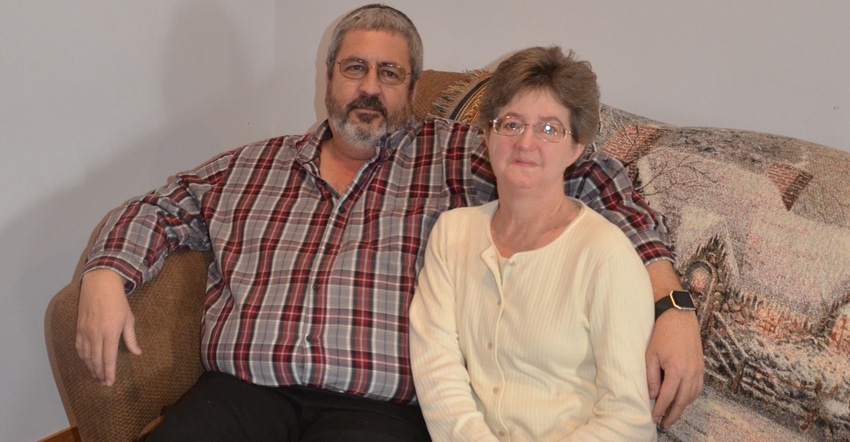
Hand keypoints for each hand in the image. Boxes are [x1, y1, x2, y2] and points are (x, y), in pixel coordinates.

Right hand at [75, 269, 141, 385]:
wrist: (100, 285)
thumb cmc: (118, 302)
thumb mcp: (129, 319)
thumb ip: (131, 338)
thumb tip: (137, 353)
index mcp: (110, 333)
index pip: (109, 359)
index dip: (109, 372)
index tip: (110, 382)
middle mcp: (96, 334)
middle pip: (96, 360)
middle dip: (100, 373)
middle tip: (104, 383)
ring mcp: (85, 331)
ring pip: (86, 356)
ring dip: (91, 367)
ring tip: (96, 375)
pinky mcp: (78, 328)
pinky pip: (79, 347)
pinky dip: (83, 357)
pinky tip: (87, 362)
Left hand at [646, 309, 703, 428]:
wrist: (679, 318)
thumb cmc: (661, 335)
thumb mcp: (650, 355)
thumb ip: (651, 377)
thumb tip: (652, 396)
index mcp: (676, 370)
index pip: (667, 397)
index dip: (660, 409)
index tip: (654, 418)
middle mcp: (690, 372)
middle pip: (682, 401)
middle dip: (673, 414)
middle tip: (664, 423)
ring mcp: (698, 370)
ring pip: (692, 396)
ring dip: (682, 407)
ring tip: (672, 414)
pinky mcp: (701, 367)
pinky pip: (698, 388)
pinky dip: (690, 397)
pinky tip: (683, 400)